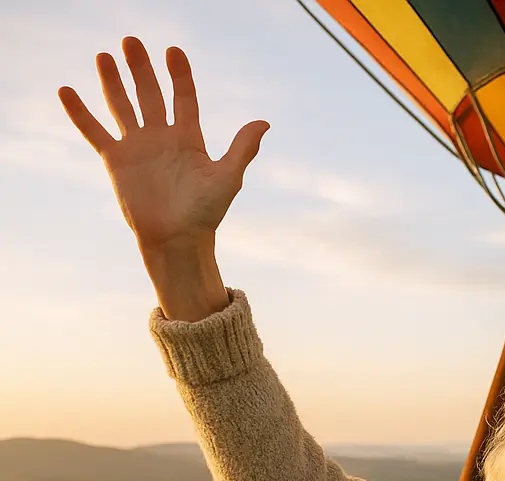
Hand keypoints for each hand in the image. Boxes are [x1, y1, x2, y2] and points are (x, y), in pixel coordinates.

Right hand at [59, 38, 266, 320]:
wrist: (177, 240)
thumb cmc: (206, 212)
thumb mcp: (227, 178)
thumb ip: (242, 149)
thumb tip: (264, 123)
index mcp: (189, 138)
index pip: (184, 97)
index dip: (179, 74)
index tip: (173, 51)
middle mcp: (162, 137)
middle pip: (150, 94)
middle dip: (141, 68)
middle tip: (131, 41)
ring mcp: (137, 146)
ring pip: (122, 106)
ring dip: (112, 81)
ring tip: (104, 56)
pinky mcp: (115, 160)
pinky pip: (94, 131)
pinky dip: (80, 112)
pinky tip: (66, 90)